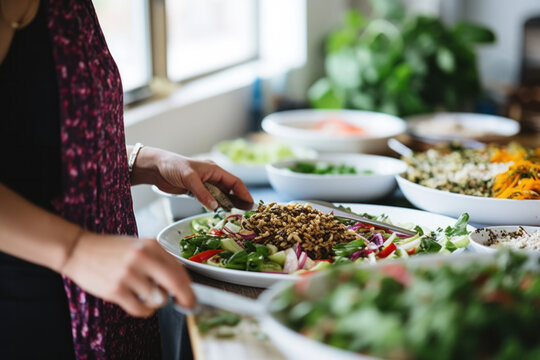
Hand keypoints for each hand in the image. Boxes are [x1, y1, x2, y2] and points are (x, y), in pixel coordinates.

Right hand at [61, 232, 194, 316]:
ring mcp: (128, 273)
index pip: (179, 269)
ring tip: (147, 296)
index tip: (191, 295)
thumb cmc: (111, 249)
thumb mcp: (138, 245)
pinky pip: (140, 309)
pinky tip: (139, 304)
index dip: (189, 286)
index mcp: (150, 245)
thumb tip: (180, 280)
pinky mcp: (115, 289)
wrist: (79, 249)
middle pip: (175, 283)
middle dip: (186, 298)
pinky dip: (144, 311)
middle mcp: (141, 257)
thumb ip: (158, 259)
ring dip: (157, 303)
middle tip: (187, 305)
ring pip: (158, 299)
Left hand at [132, 147, 252, 209]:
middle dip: (239, 200)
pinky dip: (217, 205)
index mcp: (214, 169)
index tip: (251, 204)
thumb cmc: (172, 167)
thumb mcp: (189, 179)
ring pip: (222, 195)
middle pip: (231, 189)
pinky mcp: (197, 191)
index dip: (244, 193)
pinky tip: (221, 212)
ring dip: (229, 204)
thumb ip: (202, 193)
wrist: (155, 167)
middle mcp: (212, 176)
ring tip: (237, 214)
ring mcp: (205, 184)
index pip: (235, 182)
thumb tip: (215, 206)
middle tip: (247, 212)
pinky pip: (211, 199)